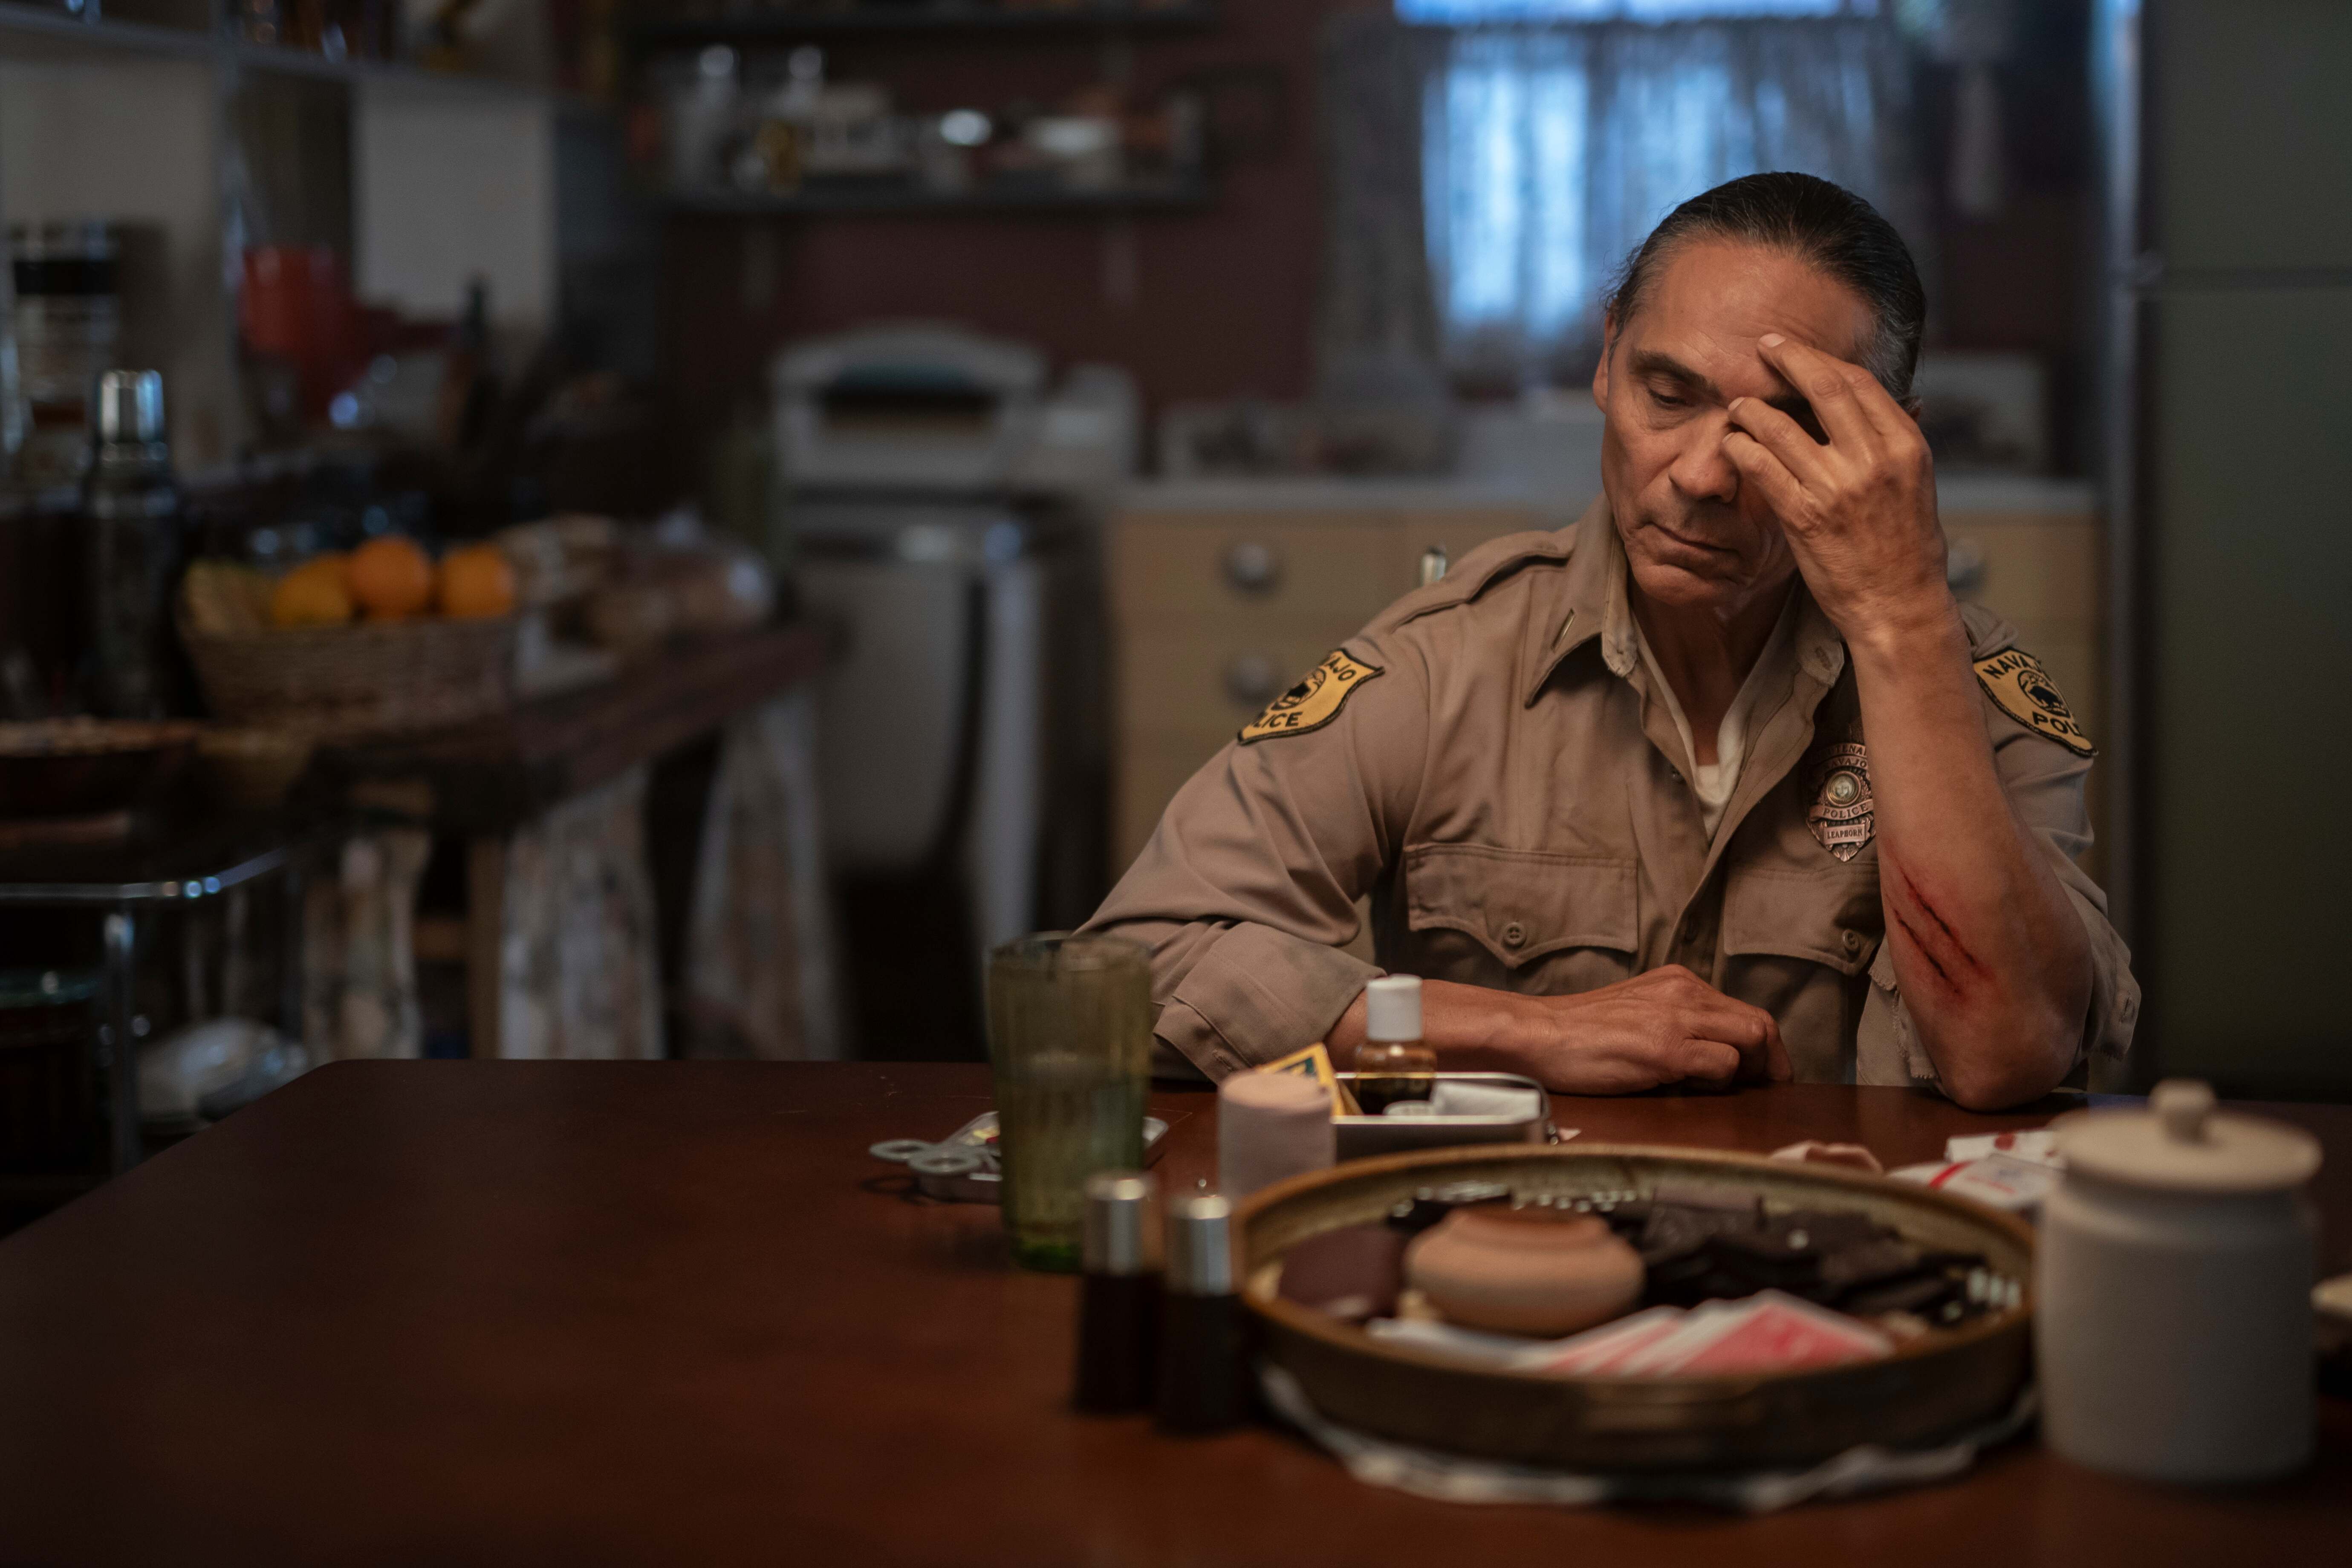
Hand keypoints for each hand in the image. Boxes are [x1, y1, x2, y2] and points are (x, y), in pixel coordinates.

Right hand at [1509, 966, 1791, 1094]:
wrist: (1538, 1035)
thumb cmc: (1580, 1034)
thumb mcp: (1638, 1011)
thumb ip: (1676, 1021)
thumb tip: (1716, 1053)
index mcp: (1678, 982)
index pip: (1744, 1011)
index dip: (1764, 1046)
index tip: (1764, 1072)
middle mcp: (1684, 992)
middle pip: (1760, 1024)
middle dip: (1772, 1062)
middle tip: (1767, 1089)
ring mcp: (1678, 1018)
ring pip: (1752, 1039)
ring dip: (1752, 1072)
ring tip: (1733, 1092)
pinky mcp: (1667, 1048)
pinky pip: (1724, 1065)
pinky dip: (1722, 1084)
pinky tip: (1696, 1091)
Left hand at [1720, 334, 1952, 648]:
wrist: (1898, 604)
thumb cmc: (1905, 546)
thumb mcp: (1916, 483)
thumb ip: (1896, 440)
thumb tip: (1895, 399)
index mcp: (1905, 446)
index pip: (1859, 383)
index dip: (1821, 360)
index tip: (1797, 351)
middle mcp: (1874, 460)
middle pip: (1824, 387)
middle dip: (1788, 359)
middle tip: (1762, 347)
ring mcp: (1837, 488)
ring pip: (1782, 427)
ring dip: (1753, 409)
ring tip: (1737, 405)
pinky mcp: (1804, 517)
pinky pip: (1762, 468)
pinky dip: (1741, 449)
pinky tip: (1731, 444)